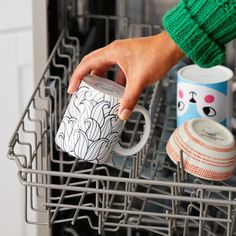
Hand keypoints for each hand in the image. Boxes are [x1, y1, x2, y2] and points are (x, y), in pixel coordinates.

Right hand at [68, 31, 184, 119]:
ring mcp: (122, 55)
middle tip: (82, 91)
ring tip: (98, 92)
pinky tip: (118, 90)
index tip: (73, 89)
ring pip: (105, 67)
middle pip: (93, 65)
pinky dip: (115, 80)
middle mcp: (115, 52)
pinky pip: (117, 70)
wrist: (172, 47)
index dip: (77, 77)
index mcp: (112, 53)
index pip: (87, 64)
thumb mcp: (140, 80)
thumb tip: (122, 114)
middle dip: (86, 78)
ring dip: (101, 79)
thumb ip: (130, 98)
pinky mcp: (130, 59)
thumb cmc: (157, 56)